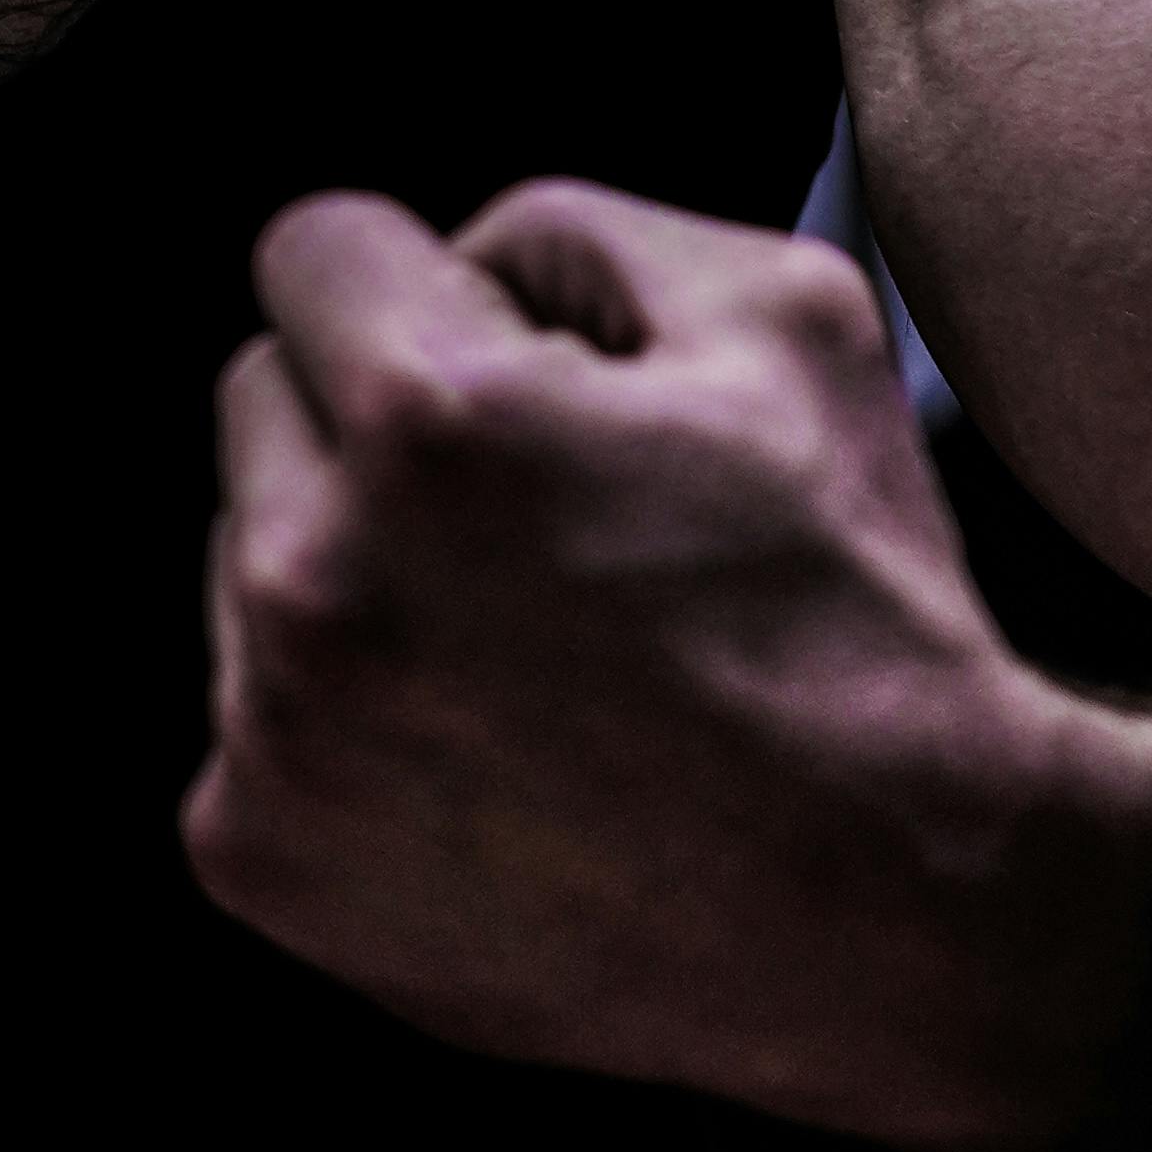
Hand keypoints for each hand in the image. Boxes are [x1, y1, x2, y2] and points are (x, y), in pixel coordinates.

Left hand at [183, 178, 1125, 1150]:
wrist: (902, 921)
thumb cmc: (856, 608)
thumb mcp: (783, 318)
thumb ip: (573, 230)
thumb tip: (452, 259)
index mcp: (429, 421)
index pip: (310, 247)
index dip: (421, 285)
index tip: (500, 362)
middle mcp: (315, 578)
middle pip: (260, 396)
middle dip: (371, 423)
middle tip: (533, 519)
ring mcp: (274, 732)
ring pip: (250, 558)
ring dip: (352, 573)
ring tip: (530, 657)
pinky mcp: (256, 852)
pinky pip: (249, 712)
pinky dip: (343, 721)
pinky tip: (489, 759)